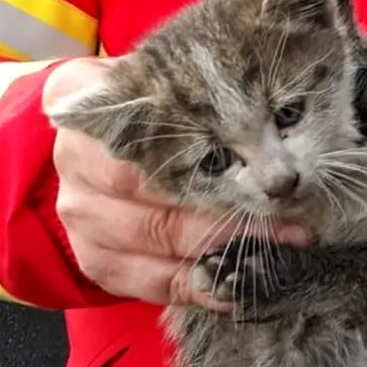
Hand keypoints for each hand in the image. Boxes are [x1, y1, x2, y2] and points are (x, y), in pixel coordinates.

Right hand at [42, 56, 308, 307]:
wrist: (100, 150)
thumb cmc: (153, 108)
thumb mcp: (168, 80)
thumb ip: (205, 88)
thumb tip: (287, 101)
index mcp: (84, 96)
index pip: (153, 125)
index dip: (213, 144)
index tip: (270, 162)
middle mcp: (73, 157)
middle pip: (159, 189)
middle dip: (233, 206)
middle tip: (293, 214)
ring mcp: (80, 214)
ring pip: (159, 240)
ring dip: (228, 248)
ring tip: (285, 247)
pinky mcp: (95, 259)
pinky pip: (153, 283)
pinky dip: (202, 286)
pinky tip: (243, 284)